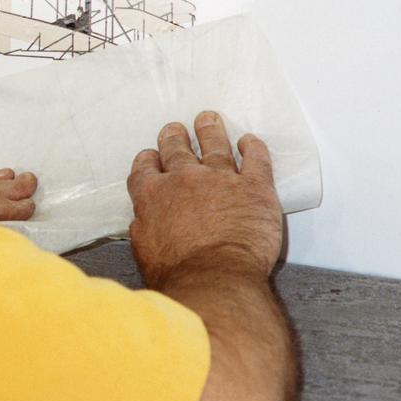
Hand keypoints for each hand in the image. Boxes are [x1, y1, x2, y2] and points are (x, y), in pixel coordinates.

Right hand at [127, 111, 282, 286]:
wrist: (214, 280)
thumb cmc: (179, 274)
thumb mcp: (144, 251)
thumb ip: (144, 227)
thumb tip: (145, 220)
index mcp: (153, 195)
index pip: (146, 168)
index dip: (149, 160)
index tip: (152, 157)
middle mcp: (184, 179)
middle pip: (177, 150)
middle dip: (175, 137)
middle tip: (176, 130)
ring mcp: (220, 179)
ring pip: (215, 145)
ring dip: (210, 131)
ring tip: (209, 120)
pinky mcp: (255, 187)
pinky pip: (256, 159)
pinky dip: (253, 148)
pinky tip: (250, 142)